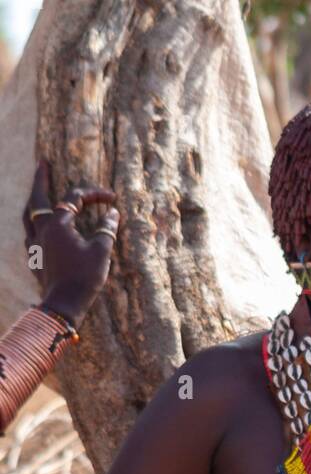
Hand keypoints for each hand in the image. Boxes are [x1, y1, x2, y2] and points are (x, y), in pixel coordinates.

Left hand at [22, 158, 118, 327]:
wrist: (64, 304)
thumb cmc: (84, 277)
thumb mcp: (102, 252)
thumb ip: (107, 230)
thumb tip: (113, 214)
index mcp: (58, 224)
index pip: (74, 198)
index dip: (94, 194)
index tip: (111, 198)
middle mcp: (42, 230)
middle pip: (37, 198)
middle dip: (40, 179)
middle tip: (42, 163)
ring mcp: (35, 244)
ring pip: (29, 215)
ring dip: (34, 201)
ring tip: (38, 194)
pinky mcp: (34, 258)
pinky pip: (30, 234)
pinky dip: (35, 225)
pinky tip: (40, 228)